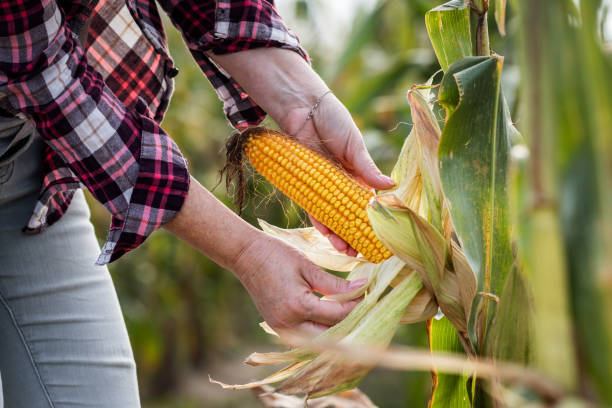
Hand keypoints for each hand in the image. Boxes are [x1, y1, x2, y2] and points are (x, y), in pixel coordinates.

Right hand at [234, 233, 365, 334]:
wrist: (245, 255)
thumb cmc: (276, 255)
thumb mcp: (308, 266)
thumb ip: (335, 284)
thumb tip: (362, 288)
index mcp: (298, 306)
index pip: (337, 315)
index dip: (356, 307)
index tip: (370, 296)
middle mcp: (289, 324)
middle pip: (330, 336)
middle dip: (350, 325)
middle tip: (366, 311)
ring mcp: (281, 329)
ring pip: (318, 341)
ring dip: (336, 331)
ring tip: (353, 316)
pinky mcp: (278, 327)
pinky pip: (306, 336)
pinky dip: (321, 330)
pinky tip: (333, 319)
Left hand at [278, 94, 394, 254]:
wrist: (302, 108)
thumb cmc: (332, 119)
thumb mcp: (353, 144)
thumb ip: (367, 167)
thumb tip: (391, 186)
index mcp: (356, 173)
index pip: (366, 203)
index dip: (372, 221)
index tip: (379, 238)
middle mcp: (340, 182)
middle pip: (348, 214)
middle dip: (355, 234)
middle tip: (361, 252)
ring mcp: (322, 185)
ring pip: (331, 215)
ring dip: (338, 234)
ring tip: (345, 250)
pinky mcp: (304, 184)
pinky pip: (312, 207)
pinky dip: (319, 221)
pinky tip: (327, 235)